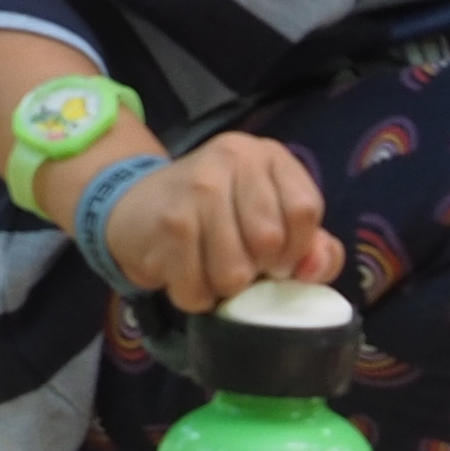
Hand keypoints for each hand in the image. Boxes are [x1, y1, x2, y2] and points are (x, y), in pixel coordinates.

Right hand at [101, 130, 332, 311]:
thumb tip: (314, 270)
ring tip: (212, 269)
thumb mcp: (270, 215)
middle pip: (270, 241)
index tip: (280, 258)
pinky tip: (186, 275)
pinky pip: (197, 288)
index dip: (298, 248)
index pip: (305, 209)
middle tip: (242, 264)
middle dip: (260, 270)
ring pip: (235, 272)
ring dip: (225, 288)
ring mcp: (198, 188)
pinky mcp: (170, 223)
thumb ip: (311, 244)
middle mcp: (233, 160)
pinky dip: (195, 296)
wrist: (135, 204)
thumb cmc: (215, 215)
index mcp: (266, 155)